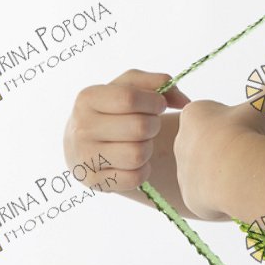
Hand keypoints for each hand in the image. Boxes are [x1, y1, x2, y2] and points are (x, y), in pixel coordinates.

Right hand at [63, 69, 190, 192]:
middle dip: (154, 126)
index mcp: (88, 98)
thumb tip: (184, 101)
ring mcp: (84, 157)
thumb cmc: (114, 110)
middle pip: (139, 127)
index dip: (154, 102)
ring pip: (137, 154)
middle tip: (149, 126)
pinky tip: (134, 162)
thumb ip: (159, 83)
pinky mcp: (93, 181)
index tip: (159, 105)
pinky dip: (143, 170)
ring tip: (140, 142)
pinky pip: (135, 177)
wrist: (84, 143)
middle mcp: (81, 128)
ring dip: (148, 148)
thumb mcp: (130, 87)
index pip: (130, 98)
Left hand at [174, 97, 264, 219]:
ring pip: (207, 171)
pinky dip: (224, 194)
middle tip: (253, 152)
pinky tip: (240, 191)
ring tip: (247, 174)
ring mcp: (184, 171)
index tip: (252, 129)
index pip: (212, 117)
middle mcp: (182, 142)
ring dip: (226, 171)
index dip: (236, 123)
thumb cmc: (249, 131)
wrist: (238, 170)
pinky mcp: (189, 196)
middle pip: (208, 144)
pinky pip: (208, 196)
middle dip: (229, 148)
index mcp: (194, 115)